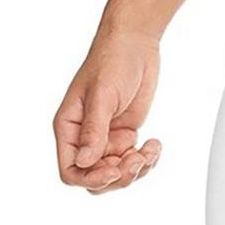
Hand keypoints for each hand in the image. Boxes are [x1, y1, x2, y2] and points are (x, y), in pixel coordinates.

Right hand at [53, 30, 161, 192]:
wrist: (134, 46)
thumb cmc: (112, 62)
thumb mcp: (102, 96)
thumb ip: (94, 130)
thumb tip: (84, 162)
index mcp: (70, 128)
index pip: (71, 171)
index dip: (92, 179)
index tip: (115, 169)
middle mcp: (85, 137)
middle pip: (95, 178)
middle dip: (119, 176)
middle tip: (138, 158)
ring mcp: (106, 138)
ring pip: (117, 173)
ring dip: (137, 169)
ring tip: (150, 149)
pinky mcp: (125, 135)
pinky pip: (133, 161)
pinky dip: (147, 159)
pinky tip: (155, 144)